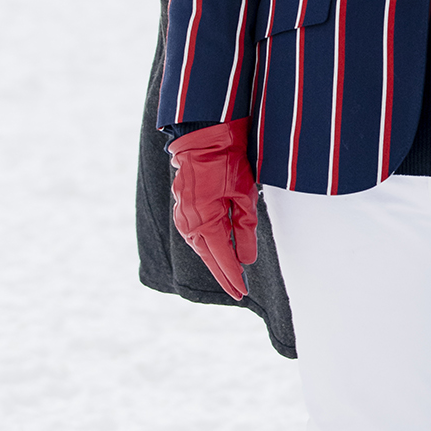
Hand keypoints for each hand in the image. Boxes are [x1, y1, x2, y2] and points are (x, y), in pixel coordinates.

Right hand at [167, 119, 258, 299]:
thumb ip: (245, 229)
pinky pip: (195, 235)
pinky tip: (216, 250)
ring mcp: (183, 216)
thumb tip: (246, 259)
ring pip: (200, 247)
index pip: (222, 259)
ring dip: (215, 260)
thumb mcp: (245, 197)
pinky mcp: (183, 209)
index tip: (242, 291)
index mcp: (206, 222)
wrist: (204, 138)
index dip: (233, 277)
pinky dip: (207, 245)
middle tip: (238, 291)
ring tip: (230, 274)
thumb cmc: (226, 162)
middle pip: (209, 257)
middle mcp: (190, 224)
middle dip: (224, 275)